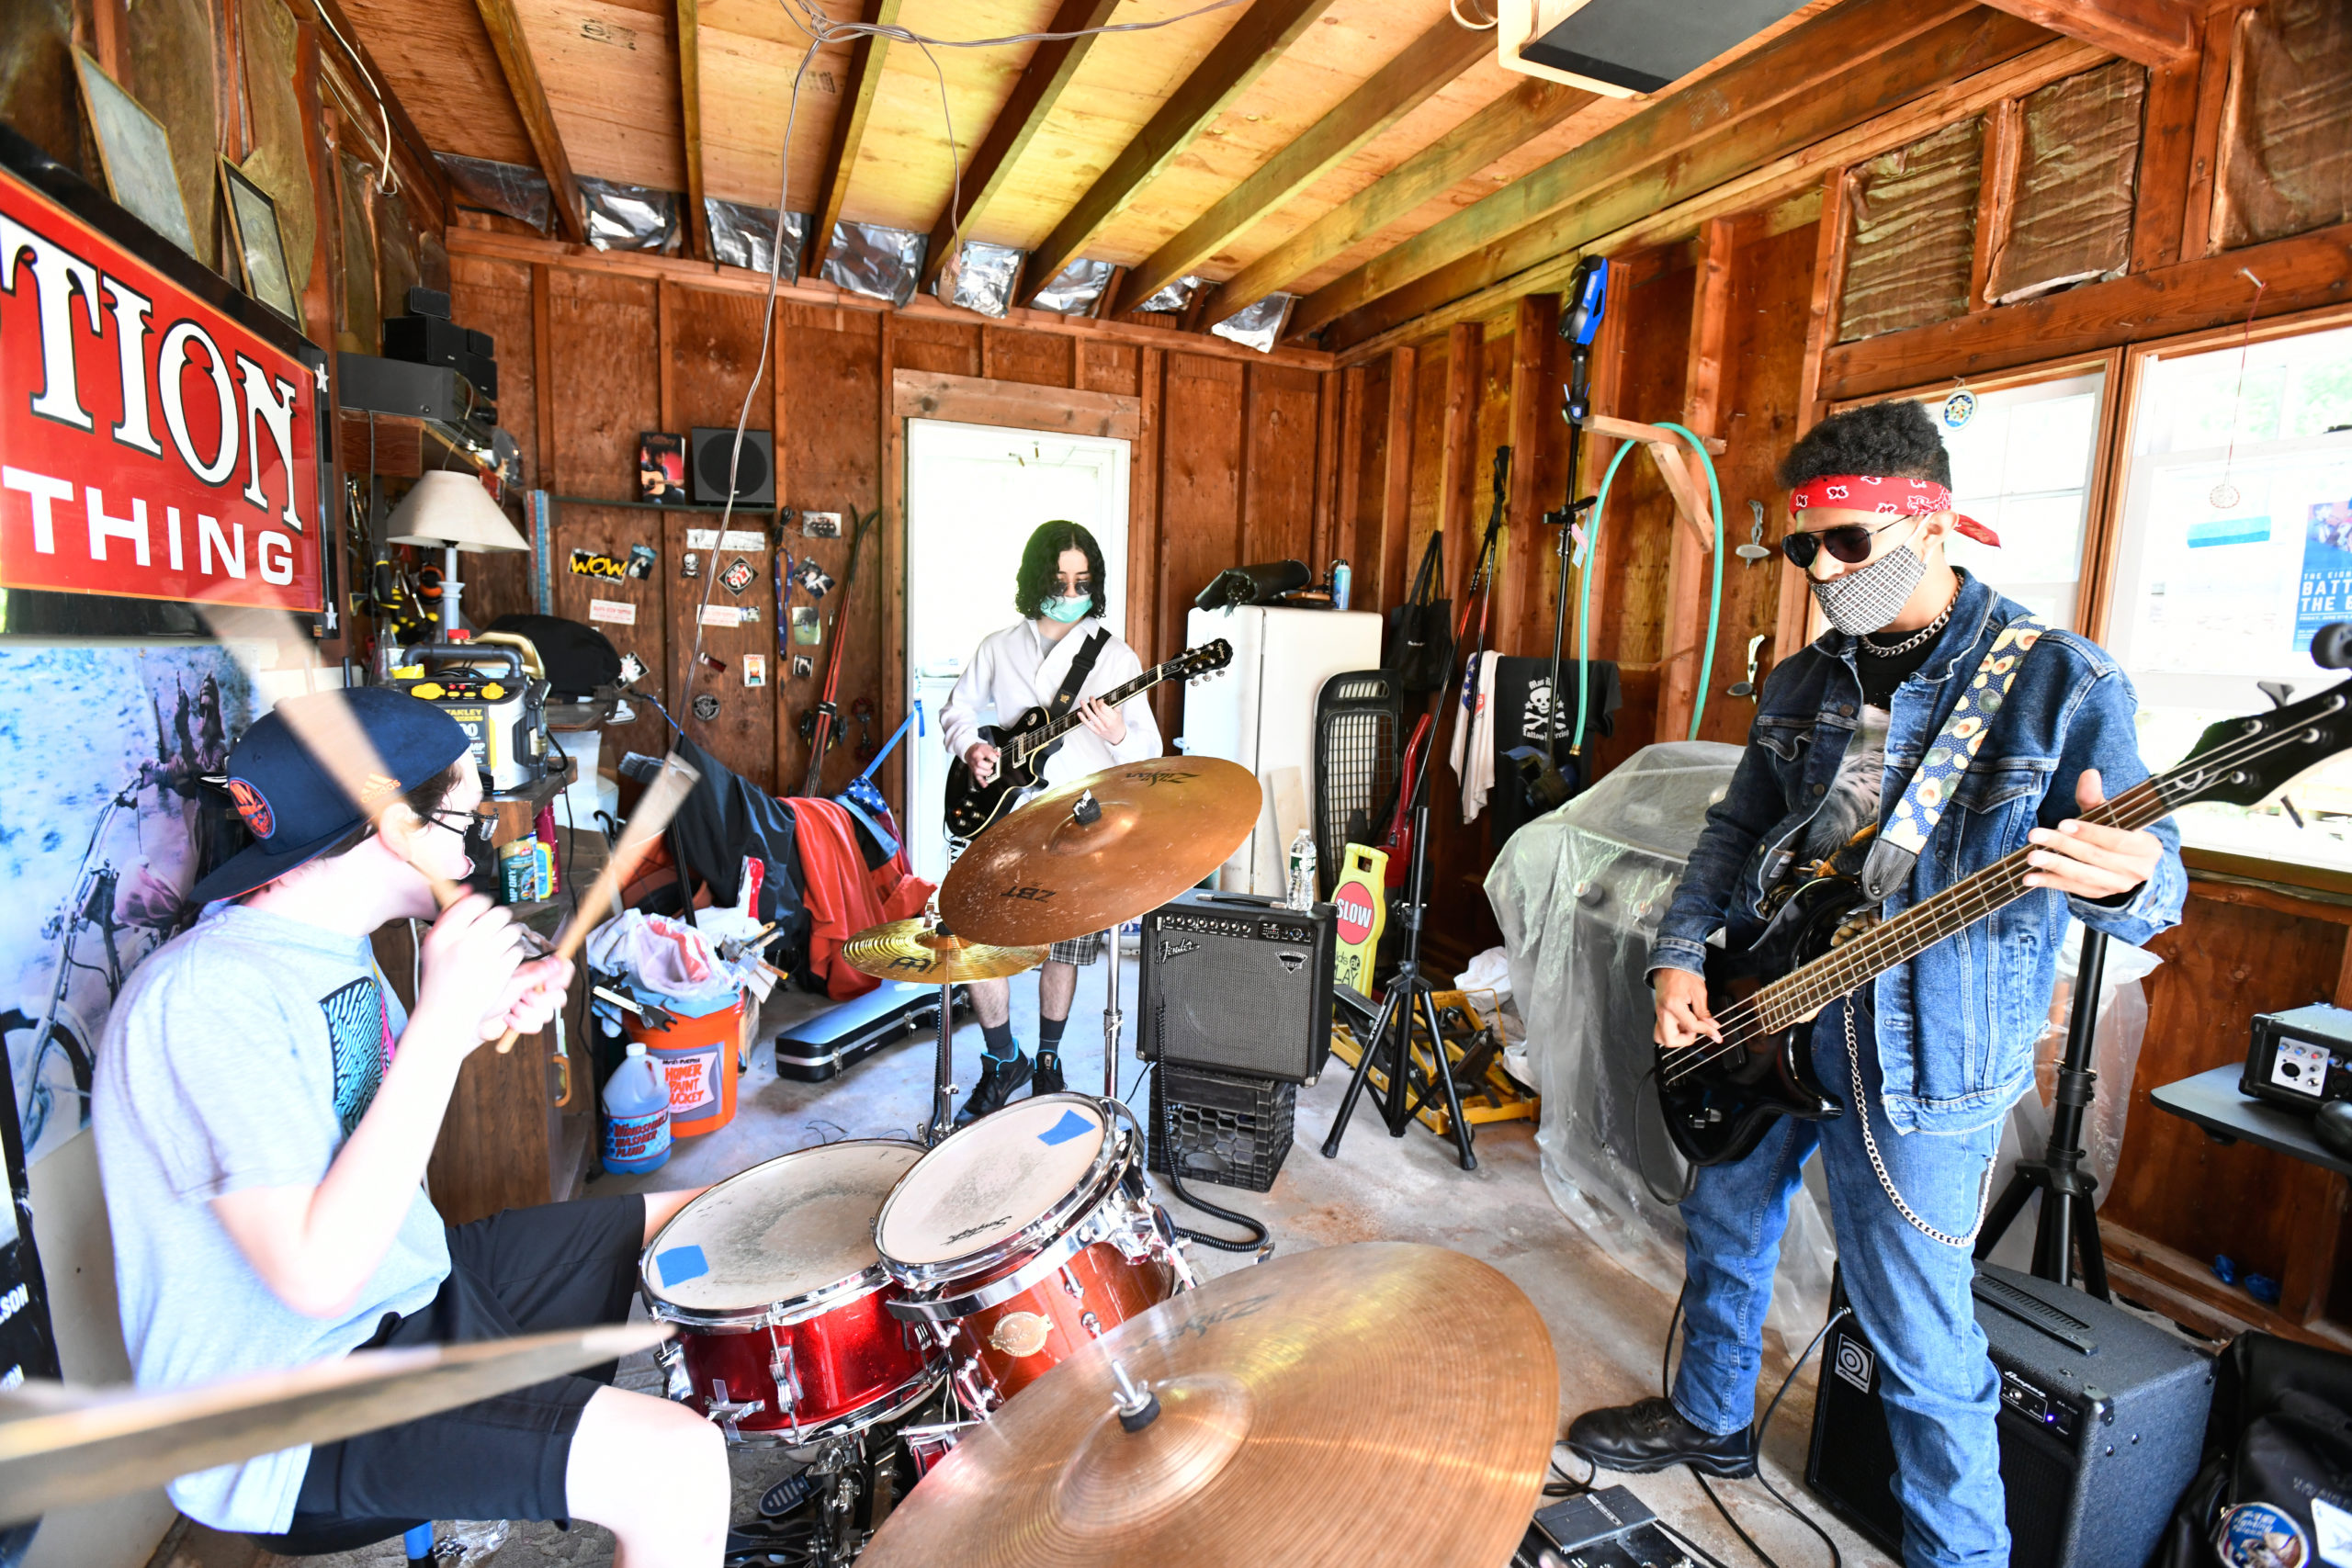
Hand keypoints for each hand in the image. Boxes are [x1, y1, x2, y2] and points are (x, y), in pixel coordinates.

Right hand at [411, 893, 529, 1055]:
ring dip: (508, 939)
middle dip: (500, 920)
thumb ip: (450, 917)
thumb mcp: (434, 946)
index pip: (474, 903)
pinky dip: (512, 958)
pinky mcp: (500, 973)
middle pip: (499, 914)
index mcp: (443, 935)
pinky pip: (517, 953)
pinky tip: (499, 965)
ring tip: (497, 950)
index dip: (483, 905)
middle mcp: (462, 944)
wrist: (445, 1015)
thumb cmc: (439, 979)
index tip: (483, 912)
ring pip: (512, 932)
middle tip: (495, 931)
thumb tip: (467, 888)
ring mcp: (483, 959)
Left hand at [487, 954, 573, 1041]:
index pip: (563, 970)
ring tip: (511, 1008)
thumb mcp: (512, 981)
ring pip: (548, 1013)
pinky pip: (537, 1026)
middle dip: (540, 1000)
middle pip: (559, 995)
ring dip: (526, 1012)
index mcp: (536, 972)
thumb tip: (556, 961)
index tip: (547, 985)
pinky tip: (509, 1018)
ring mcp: (534, 1005)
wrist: (472, 1019)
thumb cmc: (485, 995)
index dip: (561, 978)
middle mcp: (538, 988)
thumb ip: (537, 973)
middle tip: (524, 997)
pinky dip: (521, 1024)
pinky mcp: (529, 1021)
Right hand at [964, 742, 999, 784]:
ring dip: (986, 773)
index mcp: (980, 750)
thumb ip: (994, 751)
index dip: (994, 758)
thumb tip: (998, 755)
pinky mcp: (973, 770)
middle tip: (991, 765)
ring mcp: (973, 765)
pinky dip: (981, 782)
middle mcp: (975, 758)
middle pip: (980, 763)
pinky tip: (985, 784)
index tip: (995, 759)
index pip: (988, 754)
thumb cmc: (978, 749)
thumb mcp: (987, 747)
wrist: (969, 750)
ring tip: (990, 771)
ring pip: (977, 771)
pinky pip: (976, 777)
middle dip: (988, 766)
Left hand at [1077, 698, 1125, 744]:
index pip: (1102, 707)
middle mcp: (1106, 722)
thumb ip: (1113, 706)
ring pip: (1091, 716)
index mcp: (1113, 717)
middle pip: (1096, 710)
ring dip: (1085, 708)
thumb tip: (1104, 700)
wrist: (1119, 736)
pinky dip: (1082, 718)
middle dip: (1092, 702)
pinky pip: (1088, 724)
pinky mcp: (1096, 731)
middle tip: (1091, 698)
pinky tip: (1079, 714)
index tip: (1099, 700)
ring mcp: (1100, 727)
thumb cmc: (1118, 725)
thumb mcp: (1119, 714)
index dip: (1099, 701)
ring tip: (1082, 702)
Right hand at [1652, 967, 1720, 1049]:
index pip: (1691, 1026)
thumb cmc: (1682, 974)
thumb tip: (1712, 1026)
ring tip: (1688, 1028)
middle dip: (1685, 1040)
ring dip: (1677, 1038)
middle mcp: (1663, 1011)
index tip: (1716, 1034)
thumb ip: (1704, 1012)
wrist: (1670, 965)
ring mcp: (1659, 1014)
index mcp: (1673, 1004)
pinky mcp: (1659, 1014)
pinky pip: (1662, 1030)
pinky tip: (1683, 1024)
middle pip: (1669, 1040)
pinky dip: (1673, 1032)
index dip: (1706, 1031)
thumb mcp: (1699, 992)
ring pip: (1661, 1038)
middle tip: (1696, 1031)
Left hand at [2023, 769, 2159, 900]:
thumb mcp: (2114, 815)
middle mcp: (2136, 869)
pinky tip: (2030, 877)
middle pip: (2095, 856)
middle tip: (2036, 835)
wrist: (2133, 865)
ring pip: (2083, 875)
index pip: (2117, 840)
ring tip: (2031, 857)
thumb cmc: (2119, 833)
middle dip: (2063, 845)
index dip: (2089, 832)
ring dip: (2054, 866)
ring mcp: (2117, 885)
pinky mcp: (2100, 894)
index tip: (2063, 824)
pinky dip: (2051, 882)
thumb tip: (2089, 774)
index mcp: (2146, 847)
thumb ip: (2098, 798)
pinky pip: (2073, 889)